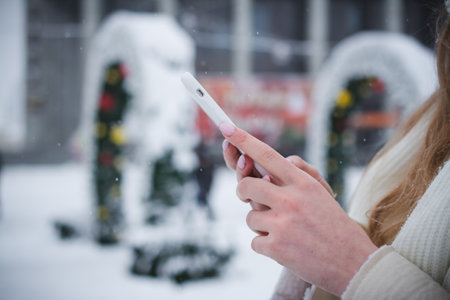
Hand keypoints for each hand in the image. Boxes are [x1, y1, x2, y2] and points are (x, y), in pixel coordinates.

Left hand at [219, 123, 376, 295]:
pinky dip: (265, 245)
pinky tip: (286, 248)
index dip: (243, 140)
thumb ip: (301, 173)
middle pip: (246, 185)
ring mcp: (282, 224)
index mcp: (302, 183)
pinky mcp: (276, 247)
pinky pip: (254, 241)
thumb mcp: (322, 193)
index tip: (226, 128)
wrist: (354, 263)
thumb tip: (281, 161)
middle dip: (242, 191)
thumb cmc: (334, 225)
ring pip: (250, 217)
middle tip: (248, 196)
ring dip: (261, 225)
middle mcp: (290, 199)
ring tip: (284, 231)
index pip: (267, 155)